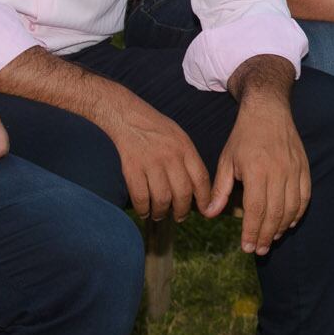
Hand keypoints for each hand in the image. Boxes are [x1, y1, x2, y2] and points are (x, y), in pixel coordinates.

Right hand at [97, 85, 212, 219]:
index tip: (204, 210)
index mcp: (185, 148)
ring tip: (160, 215)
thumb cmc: (158, 130)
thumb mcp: (181, 138)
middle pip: (182, 194)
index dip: (204, 199)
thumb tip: (198, 189)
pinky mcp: (132, 169)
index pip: (200, 179)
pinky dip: (143, 209)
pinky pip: (140, 197)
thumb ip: (190, 161)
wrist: (129, 118)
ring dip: (161, 213)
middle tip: (180, 217)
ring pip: (162, 199)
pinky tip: (144, 211)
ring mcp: (151, 163)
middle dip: (182, 211)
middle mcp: (170, 157)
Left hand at [208, 79, 310, 254]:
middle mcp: (278, 172)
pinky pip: (304, 198)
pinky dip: (297, 214)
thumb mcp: (226, 160)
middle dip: (265, 236)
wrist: (268, 110)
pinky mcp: (304, 168)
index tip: (246, 248)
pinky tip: (287, 224)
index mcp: (257, 170)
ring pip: (291, 208)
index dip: (251, 231)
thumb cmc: (244, 136)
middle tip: (257, 250)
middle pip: (274, 213)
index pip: (256, 209)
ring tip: (270, 240)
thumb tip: (210, 214)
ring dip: (281, 228)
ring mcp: (294, 170)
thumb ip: (220, 189)